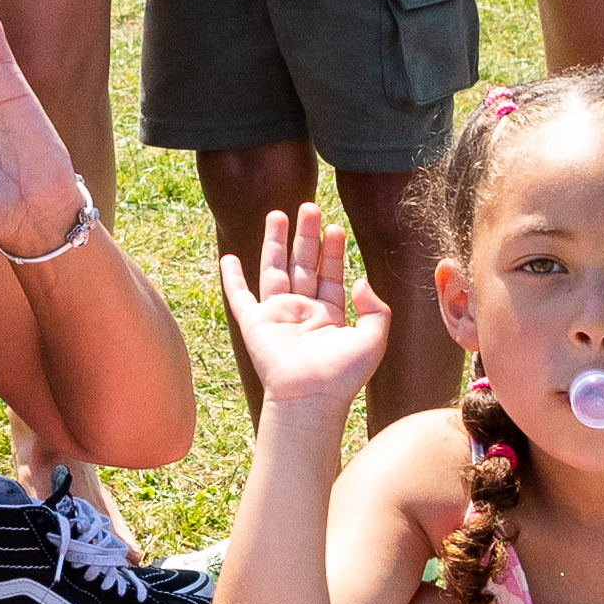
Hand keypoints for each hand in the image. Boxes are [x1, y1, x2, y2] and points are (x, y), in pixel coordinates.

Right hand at [217, 210, 390, 411]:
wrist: (310, 397)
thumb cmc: (343, 375)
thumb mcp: (374, 338)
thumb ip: (375, 308)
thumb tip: (360, 280)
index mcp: (329, 316)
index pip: (329, 275)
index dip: (333, 251)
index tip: (335, 227)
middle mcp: (301, 312)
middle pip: (302, 264)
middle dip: (306, 236)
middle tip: (309, 206)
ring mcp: (276, 315)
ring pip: (275, 269)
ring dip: (276, 242)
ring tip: (279, 213)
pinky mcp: (254, 322)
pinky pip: (239, 295)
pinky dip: (232, 277)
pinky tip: (228, 258)